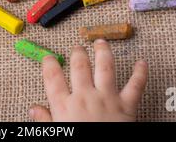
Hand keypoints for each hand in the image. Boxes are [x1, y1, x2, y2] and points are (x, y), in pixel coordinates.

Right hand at [29, 39, 147, 121]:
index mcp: (65, 106)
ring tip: (101, 42)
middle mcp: (85, 97)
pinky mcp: (126, 106)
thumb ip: (45, 120)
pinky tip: (142, 62)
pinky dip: (140, 73)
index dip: (50, 65)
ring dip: (103, 52)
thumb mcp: (56, 135)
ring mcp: (107, 99)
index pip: (53, 78)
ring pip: (105, 67)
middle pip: (79, 67)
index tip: (49, 58)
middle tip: (78, 48)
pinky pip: (135, 86)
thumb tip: (34, 109)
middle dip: (78, 54)